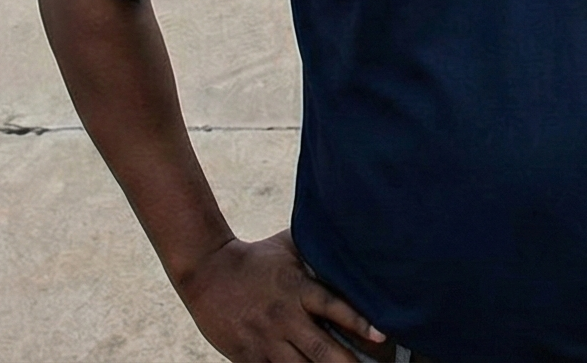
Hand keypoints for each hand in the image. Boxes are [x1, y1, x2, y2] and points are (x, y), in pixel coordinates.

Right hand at [171, 231, 385, 362]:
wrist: (206, 271)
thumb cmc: (254, 258)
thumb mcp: (286, 246)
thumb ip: (316, 248)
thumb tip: (350, 234)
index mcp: (296, 288)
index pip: (332, 306)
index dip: (358, 322)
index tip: (380, 337)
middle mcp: (284, 316)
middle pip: (322, 348)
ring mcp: (265, 339)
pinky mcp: (247, 355)